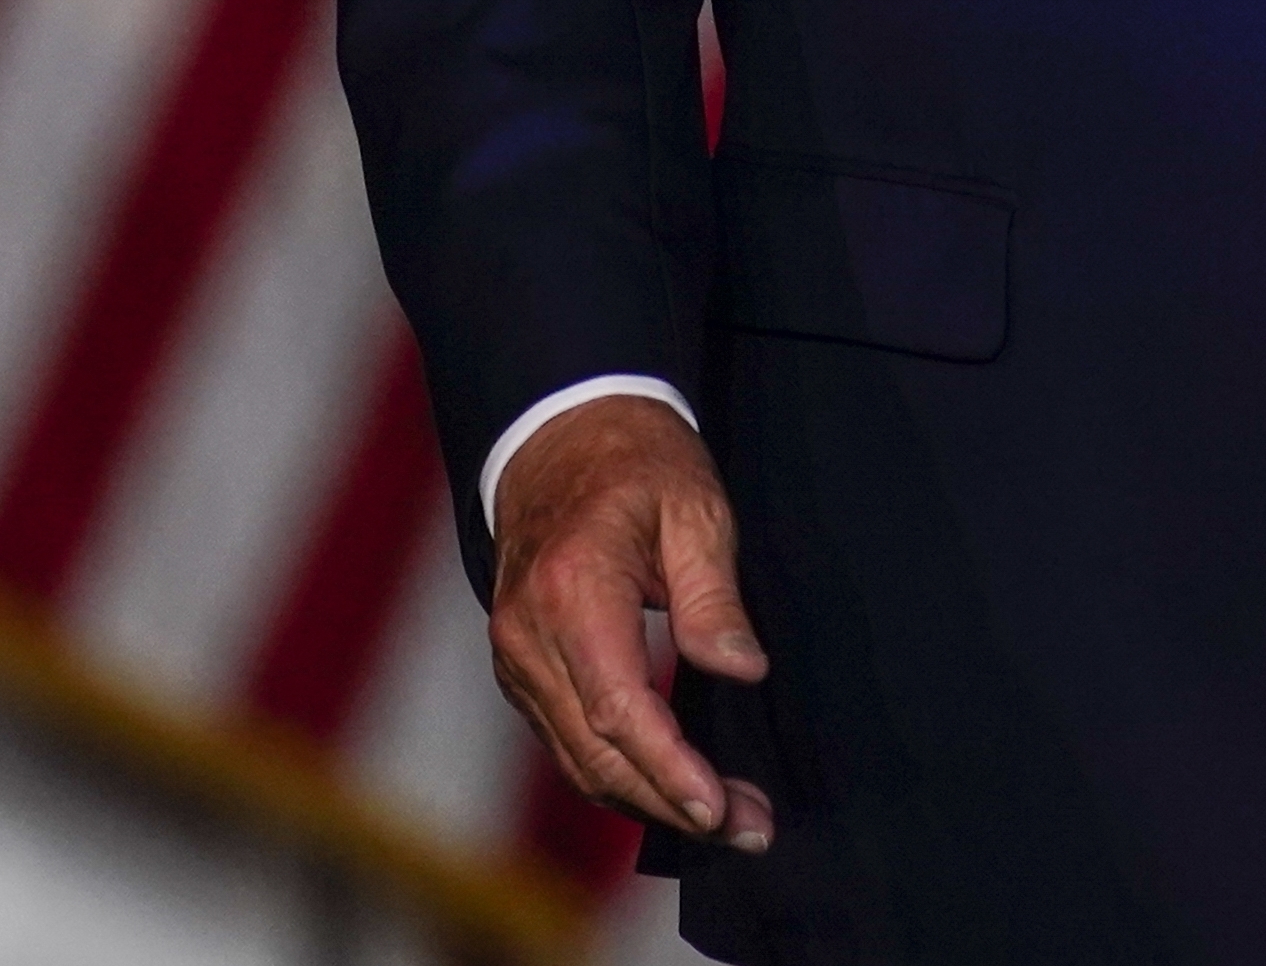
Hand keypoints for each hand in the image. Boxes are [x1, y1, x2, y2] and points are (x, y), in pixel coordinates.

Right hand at [488, 394, 776, 852]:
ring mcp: (515, 656)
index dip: (670, 769)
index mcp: (574, 589)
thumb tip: (741, 671)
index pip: (619, 708)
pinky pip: (567, 740)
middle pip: (597, 751)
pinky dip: (619, 772)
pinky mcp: (521, 668)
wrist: (559, 438)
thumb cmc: (637, 464)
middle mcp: (530, 635)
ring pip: (578, 758)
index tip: (718, 808)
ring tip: (729, 818)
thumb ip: (713, 596)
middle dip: (672, 802)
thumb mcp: (696, 508)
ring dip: (650, 798)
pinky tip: (674, 785)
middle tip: (750, 828)